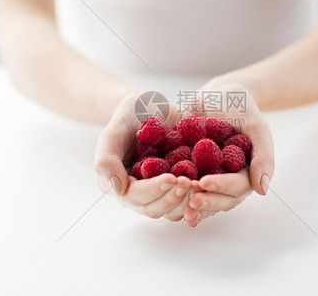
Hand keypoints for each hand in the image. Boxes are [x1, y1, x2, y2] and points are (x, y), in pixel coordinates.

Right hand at [94, 93, 193, 220]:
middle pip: (155, 209)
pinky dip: (199, 197)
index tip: (172, 177)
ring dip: (187, 201)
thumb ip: (107, 159)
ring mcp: (160, 192)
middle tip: (191, 182)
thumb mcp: (114, 131)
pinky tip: (210, 185)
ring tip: (201, 184)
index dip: (154, 190)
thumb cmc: (130, 116)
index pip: (136, 196)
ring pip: (173, 210)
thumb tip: (116, 189)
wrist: (151, 107)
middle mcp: (139, 194)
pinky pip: (188, 202)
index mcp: (120, 184)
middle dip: (174, 197)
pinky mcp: (178, 188)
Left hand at [182, 82, 274, 226]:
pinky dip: (178, 197)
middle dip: (206, 201)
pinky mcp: (193, 174)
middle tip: (190, 200)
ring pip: (205, 199)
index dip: (222, 187)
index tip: (205, 183)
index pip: (239, 186)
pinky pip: (187, 190)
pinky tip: (165, 199)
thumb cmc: (240, 107)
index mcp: (248, 172)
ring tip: (178, 206)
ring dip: (192, 206)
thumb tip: (263, 190)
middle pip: (221, 199)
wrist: (216, 95)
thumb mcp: (255, 125)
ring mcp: (211, 178)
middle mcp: (230, 180)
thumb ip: (263, 155)